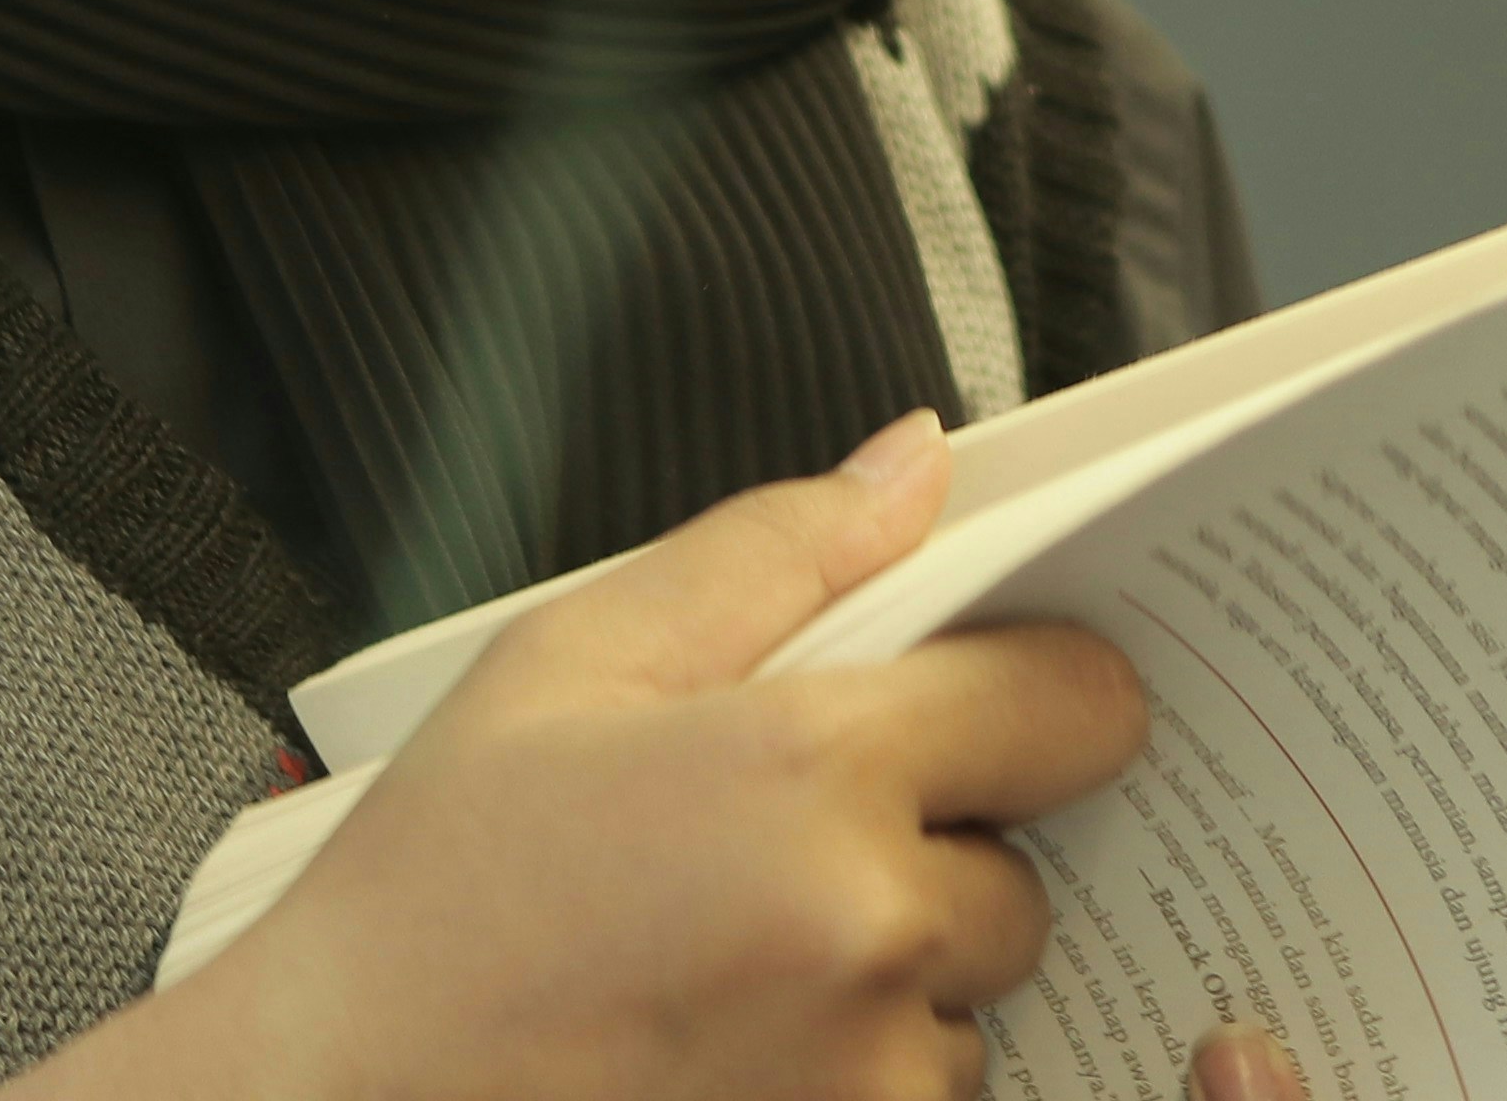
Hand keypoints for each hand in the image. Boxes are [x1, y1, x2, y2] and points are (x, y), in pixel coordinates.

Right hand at [12, 410, 1205, 1100]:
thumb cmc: (426, 908)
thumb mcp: (570, 663)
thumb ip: (775, 548)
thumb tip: (914, 468)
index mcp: (814, 771)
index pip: (1079, 703)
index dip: (1039, 690)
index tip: (987, 700)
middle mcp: (867, 934)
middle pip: (1028, 866)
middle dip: (936, 848)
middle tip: (778, 848)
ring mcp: (866, 1078)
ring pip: (972, 997)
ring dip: (895, 977)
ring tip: (729, 958)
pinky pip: (924, 1100)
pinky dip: (857, 1071)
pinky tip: (728, 1038)